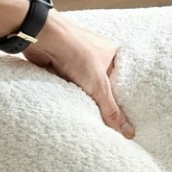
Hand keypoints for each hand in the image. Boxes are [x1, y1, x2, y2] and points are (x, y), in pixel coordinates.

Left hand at [23, 11, 134, 138]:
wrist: (44, 39)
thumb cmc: (75, 51)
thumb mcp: (99, 85)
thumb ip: (112, 109)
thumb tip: (128, 131)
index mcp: (112, 54)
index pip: (123, 81)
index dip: (124, 98)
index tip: (127, 118)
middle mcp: (96, 56)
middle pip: (104, 86)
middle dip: (103, 101)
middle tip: (109, 123)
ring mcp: (78, 61)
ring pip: (86, 87)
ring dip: (85, 98)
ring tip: (92, 118)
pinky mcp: (62, 67)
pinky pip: (70, 86)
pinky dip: (71, 95)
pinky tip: (74, 106)